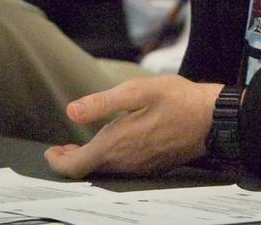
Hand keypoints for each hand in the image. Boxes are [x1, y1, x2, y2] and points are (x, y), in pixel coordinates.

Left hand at [45, 75, 222, 177]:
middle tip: (59, 149)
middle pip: (89, 170)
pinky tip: (108, 146)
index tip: (50, 153)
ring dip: (88, 159)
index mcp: (117, 144)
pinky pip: (120, 169)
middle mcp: (125, 162)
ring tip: (78, 145)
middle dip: (71, 160)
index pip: (78, 165)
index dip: (59, 162)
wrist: (211, 120)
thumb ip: (102, 103)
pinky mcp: (150, 166)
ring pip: (104, 170)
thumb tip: (72, 111)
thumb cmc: (177, 100)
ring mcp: (139, 167)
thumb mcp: (138, 91)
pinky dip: (106, 160)